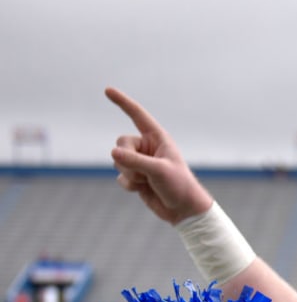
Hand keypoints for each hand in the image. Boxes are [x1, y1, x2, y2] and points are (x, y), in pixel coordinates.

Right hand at [106, 87, 212, 224]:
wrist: (184, 211)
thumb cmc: (179, 186)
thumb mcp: (159, 171)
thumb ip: (135, 161)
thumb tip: (113, 153)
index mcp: (157, 138)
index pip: (137, 115)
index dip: (122, 102)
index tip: (107, 90)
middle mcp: (147, 147)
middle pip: (120, 143)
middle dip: (128, 159)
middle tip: (144, 173)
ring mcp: (140, 162)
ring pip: (117, 160)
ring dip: (129, 174)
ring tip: (147, 182)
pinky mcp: (135, 177)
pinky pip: (120, 177)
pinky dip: (129, 185)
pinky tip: (143, 190)